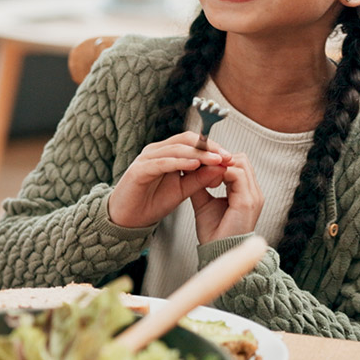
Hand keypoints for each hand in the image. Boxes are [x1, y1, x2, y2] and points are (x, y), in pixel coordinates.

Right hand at [109, 132, 231, 227]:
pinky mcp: (139, 170)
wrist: (128, 219)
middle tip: (227, 156)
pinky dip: (179, 162)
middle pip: (186, 140)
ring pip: (176, 149)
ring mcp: (146, 158)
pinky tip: (195, 166)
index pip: (193, 142)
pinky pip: (162, 162)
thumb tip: (221, 166)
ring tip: (216, 160)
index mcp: (167, 153)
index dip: (213, 147)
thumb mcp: (183, 190)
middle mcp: (156, 151)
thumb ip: (200, 178)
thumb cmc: (152, 203)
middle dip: (209, 147)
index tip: (230, 157)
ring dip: (199, 154)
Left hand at [191, 153, 263, 243]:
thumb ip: (200, 184)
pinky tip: (207, 180)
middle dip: (218, 159)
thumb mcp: (204, 202)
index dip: (217, 160)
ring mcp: (253, 195)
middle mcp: (253, 191)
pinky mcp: (248, 201)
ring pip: (239, 162)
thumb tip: (188, 168)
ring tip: (202, 174)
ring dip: (218, 164)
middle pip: (240, 159)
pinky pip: (237, 174)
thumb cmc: (213, 231)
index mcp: (246, 192)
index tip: (198, 162)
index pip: (237, 163)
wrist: (218, 252)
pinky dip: (219, 171)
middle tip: (200, 165)